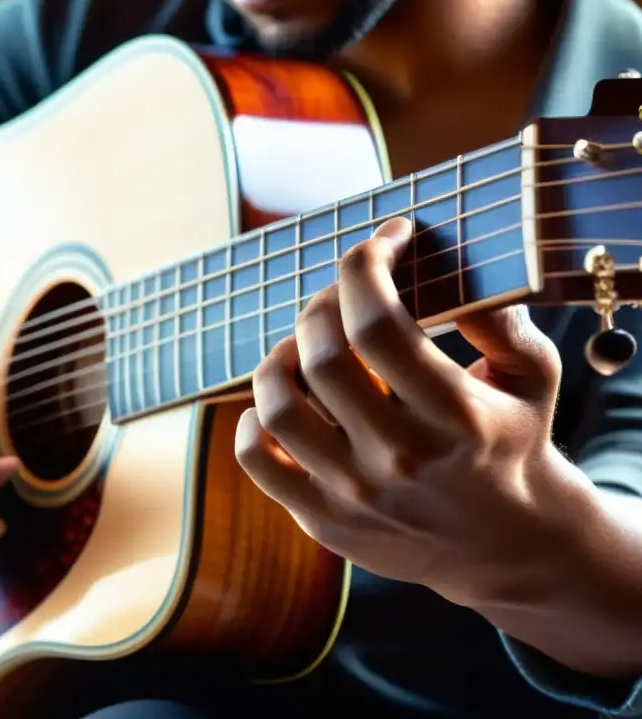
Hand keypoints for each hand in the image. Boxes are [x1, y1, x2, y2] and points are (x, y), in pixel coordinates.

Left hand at [235, 217, 587, 606]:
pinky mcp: (324, 521)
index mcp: (455, 416)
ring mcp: (356, 495)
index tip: (383, 240)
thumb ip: (501, 322)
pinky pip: (257, 460)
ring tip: (301, 348)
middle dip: (321, 305)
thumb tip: (449, 265)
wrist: (508, 547)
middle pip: (322, 358)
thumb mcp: (534, 379)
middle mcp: (400, 458)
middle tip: (337, 297)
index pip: (377, 324)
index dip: (366, 265)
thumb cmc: (511, 444)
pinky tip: (279, 400)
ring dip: (278, 360)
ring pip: (278, 408)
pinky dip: (252, 420)